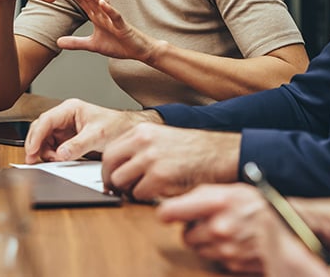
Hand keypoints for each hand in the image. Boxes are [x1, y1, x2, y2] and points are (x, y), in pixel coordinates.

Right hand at [23, 98, 160, 162]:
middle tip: (33, 160)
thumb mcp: (98, 135)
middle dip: (35, 145)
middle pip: (40, 129)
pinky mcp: (67, 139)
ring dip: (44, 151)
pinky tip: (58, 160)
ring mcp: (64, 128)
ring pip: (44, 139)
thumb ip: (79, 145)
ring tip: (54, 160)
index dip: (36, 136)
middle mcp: (64, 117)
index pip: (46, 120)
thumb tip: (61, 153)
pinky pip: (52, 147)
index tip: (32, 150)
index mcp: (70, 109)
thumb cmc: (116, 126)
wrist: (128, 131)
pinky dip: (51, 155)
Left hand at [54, 0, 162, 61]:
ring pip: (101, 2)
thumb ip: (76, 43)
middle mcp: (104, 14)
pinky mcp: (122, 26)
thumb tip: (57, 42)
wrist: (138, 50)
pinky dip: (109, 9)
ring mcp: (113, 19)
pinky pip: (115, 16)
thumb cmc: (118, 45)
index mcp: (97, 17)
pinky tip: (102, 2)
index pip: (82, 2)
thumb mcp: (93, 45)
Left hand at [101, 124, 239, 200]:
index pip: (109, 152)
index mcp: (142, 131)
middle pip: (110, 167)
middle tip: (122, 190)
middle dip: (114, 182)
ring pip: (121, 182)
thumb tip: (119, 167)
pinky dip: (146, 198)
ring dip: (129, 191)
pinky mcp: (160, 176)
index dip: (109, 169)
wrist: (220, 154)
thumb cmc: (196, 150)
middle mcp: (143, 141)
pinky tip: (158, 193)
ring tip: (144, 191)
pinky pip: (139, 194)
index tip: (112, 178)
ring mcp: (150, 158)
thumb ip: (140, 148)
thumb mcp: (163, 138)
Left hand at [156, 183, 270, 273]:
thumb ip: (205, 195)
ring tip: (223, 231)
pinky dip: (220, 253)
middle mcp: (217, 227)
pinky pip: (214, 260)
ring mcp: (223, 249)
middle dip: (193, 229)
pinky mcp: (230, 264)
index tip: (168, 213)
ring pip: (198, 249)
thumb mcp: (233, 190)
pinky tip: (233, 242)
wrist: (288, 232)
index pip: (171, 212)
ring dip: (206, 242)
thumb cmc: (261, 207)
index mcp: (217, 203)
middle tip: (208, 222)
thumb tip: (178, 202)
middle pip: (185, 235)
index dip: (167, 213)